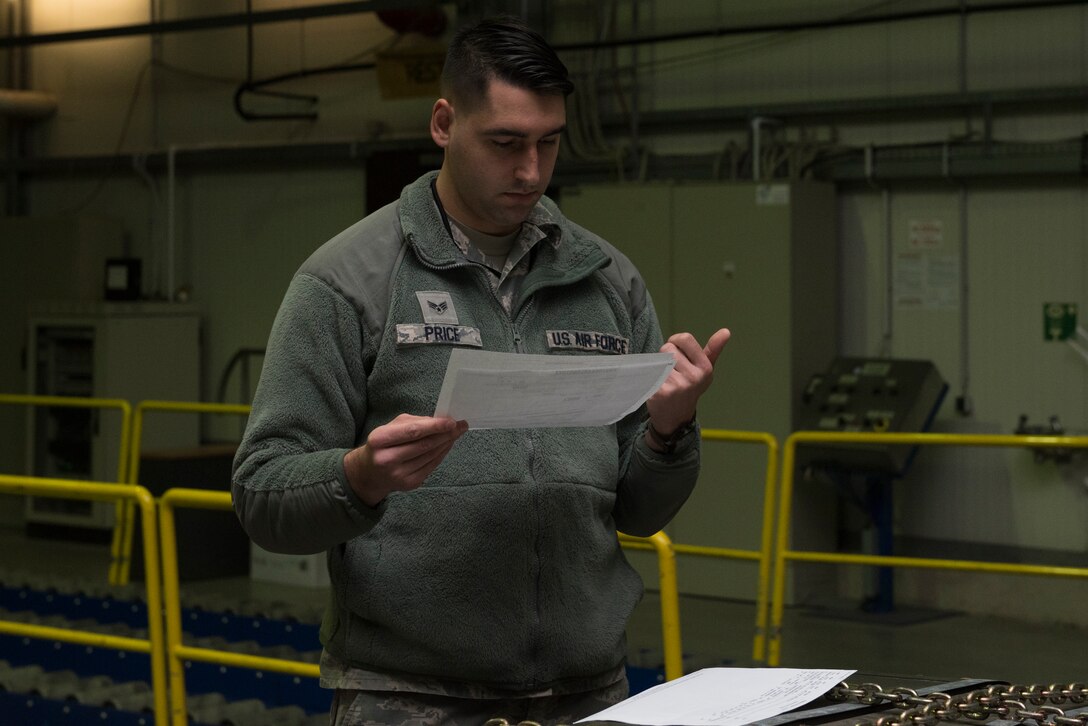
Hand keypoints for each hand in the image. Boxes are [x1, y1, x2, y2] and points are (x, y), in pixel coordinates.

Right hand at [343, 413, 467, 506]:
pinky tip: (447, 446)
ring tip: (456, 434)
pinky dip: (441, 455)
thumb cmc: (383, 444)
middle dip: (446, 434)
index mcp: (379, 439)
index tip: (452, 422)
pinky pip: (431, 466)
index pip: (413, 432)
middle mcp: (387, 459)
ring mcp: (398, 474)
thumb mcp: (391, 427)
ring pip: (430, 456)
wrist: (369, 473)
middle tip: (461, 426)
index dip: (435, 427)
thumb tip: (440, 422)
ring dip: (446, 444)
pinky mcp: (409, 484)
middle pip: (424, 445)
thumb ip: (414, 422)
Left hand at [645, 328, 730, 439]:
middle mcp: (693, 377)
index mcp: (705, 368)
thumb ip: (713, 349)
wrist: (676, 416)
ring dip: (658, 366)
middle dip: (666, 355)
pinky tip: (657, 386)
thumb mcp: (705, 369)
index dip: (676, 341)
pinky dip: (650, 376)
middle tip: (672, 371)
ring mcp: (677, 385)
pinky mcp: (660, 392)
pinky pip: (650, 371)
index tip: (676, 351)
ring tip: (665, 378)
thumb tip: (726, 331)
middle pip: (668, 348)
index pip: (684, 338)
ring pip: (658, 359)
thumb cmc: (690, 386)